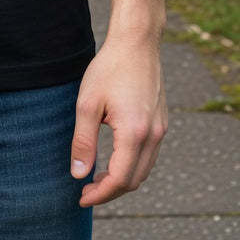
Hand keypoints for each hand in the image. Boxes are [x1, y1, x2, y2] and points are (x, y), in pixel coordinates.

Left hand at [69, 34, 167, 206]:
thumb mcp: (87, 103)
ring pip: (144, 169)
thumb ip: (83, 141)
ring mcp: (161, 129)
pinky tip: (114, 159)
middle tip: (86, 190)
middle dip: (110, 191)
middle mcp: (153, 135)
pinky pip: (149, 155)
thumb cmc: (109, 68)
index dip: (100, 194)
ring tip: (97, 177)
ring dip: (122, 179)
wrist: (136, 42)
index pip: (120, 179)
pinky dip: (132, 165)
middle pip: (135, 180)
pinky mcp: (161, 122)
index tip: (81, 197)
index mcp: (135, 132)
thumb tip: (79, 174)